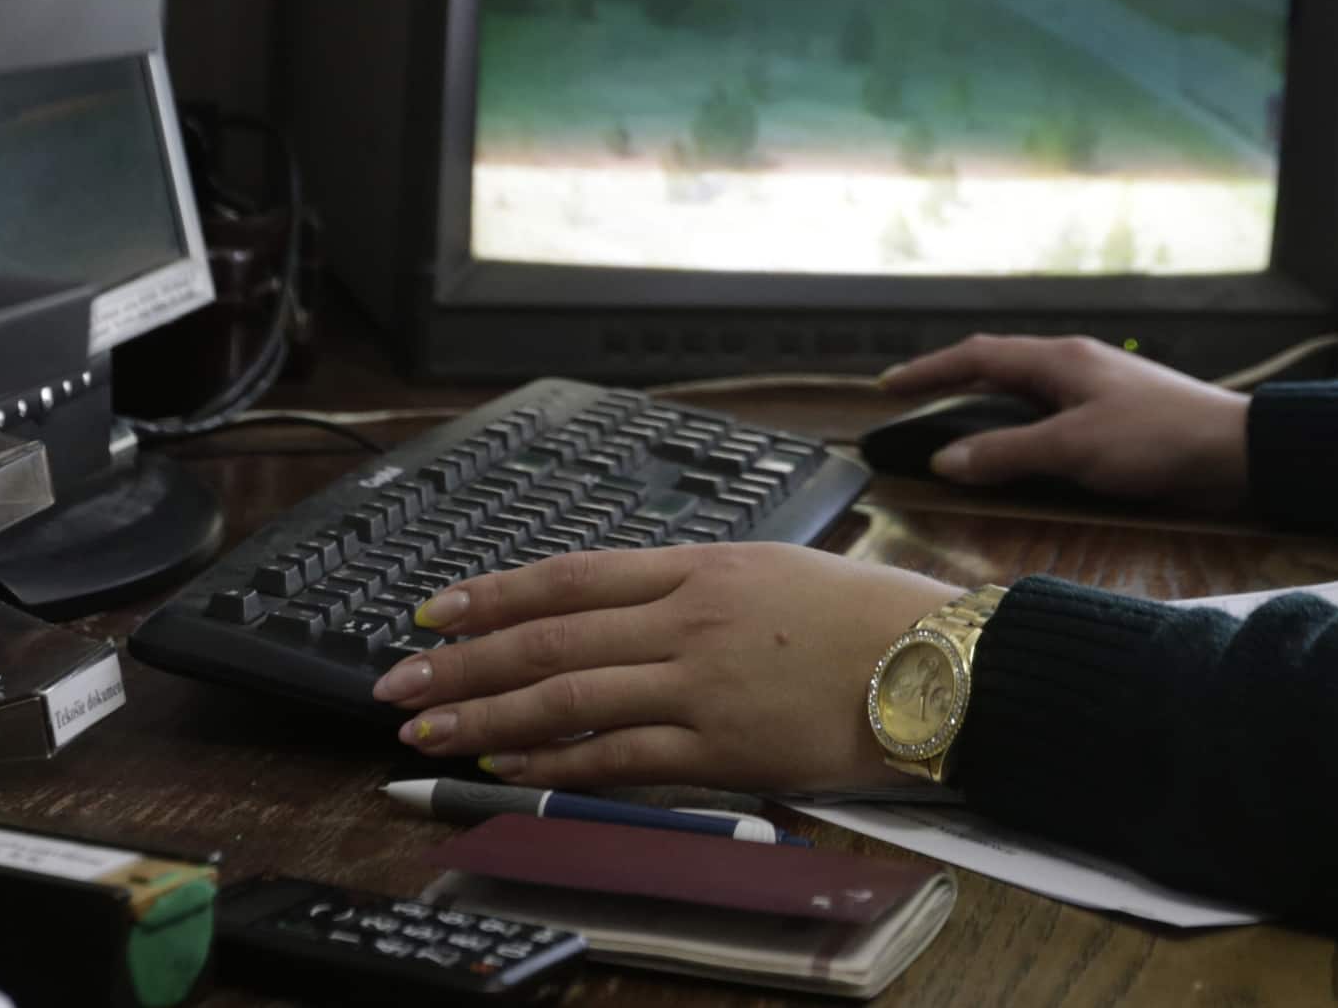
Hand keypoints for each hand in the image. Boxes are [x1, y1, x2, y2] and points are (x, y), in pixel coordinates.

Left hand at [373, 545, 957, 793]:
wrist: (937, 661)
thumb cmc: (868, 615)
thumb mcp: (774, 570)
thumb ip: (698, 586)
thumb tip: (632, 602)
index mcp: (701, 567)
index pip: (569, 576)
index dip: (492, 595)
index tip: (435, 612)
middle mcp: (688, 619)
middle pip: (548, 638)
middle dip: (461, 664)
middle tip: (399, 685)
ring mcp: (701, 684)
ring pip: (567, 699)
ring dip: (486, 717)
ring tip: (430, 733)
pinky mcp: (721, 746)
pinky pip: (618, 758)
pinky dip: (556, 764)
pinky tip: (511, 770)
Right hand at [880, 333, 1250, 511]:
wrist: (1236, 451)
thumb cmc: (1156, 439)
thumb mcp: (1074, 449)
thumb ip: (1007, 454)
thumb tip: (945, 461)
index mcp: (1059, 359)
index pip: (977, 356)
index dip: (929, 370)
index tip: (889, 386)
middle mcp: (1072, 365)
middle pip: (997, 366)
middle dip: (951, 382)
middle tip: (914, 405)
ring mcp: (1095, 388)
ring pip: (1024, 391)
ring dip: (985, 406)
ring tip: (954, 429)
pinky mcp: (1115, 416)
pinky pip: (1049, 413)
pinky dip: (1019, 426)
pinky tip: (1019, 450)